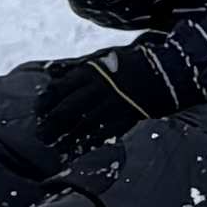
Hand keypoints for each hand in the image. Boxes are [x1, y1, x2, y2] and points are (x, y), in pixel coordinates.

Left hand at [31, 47, 159, 149]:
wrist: (166, 71)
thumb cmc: (130, 64)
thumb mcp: (102, 59)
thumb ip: (78, 69)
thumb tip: (53, 76)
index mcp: (90, 71)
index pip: (59, 89)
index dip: (45, 102)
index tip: (40, 112)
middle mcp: (99, 88)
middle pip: (67, 109)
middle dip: (52, 124)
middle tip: (43, 135)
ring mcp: (113, 104)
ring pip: (82, 125)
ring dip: (68, 137)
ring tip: (59, 146)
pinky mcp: (127, 117)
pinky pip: (103, 133)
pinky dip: (90, 142)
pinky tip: (82, 148)